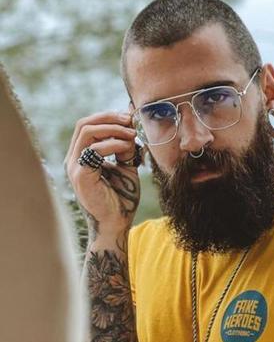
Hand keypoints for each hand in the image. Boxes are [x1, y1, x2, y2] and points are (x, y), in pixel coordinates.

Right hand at [65, 111, 141, 236]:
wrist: (115, 224)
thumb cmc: (121, 199)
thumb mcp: (126, 168)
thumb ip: (126, 149)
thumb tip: (131, 127)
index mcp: (81, 156)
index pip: (88, 125)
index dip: (108, 117)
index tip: (130, 118)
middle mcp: (74, 159)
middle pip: (84, 124)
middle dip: (109, 117)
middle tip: (130, 120)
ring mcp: (75, 167)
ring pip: (87, 132)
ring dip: (112, 129)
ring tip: (132, 134)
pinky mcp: (81, 176)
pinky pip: (94, 151)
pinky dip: (113, 145)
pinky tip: (127, 148)